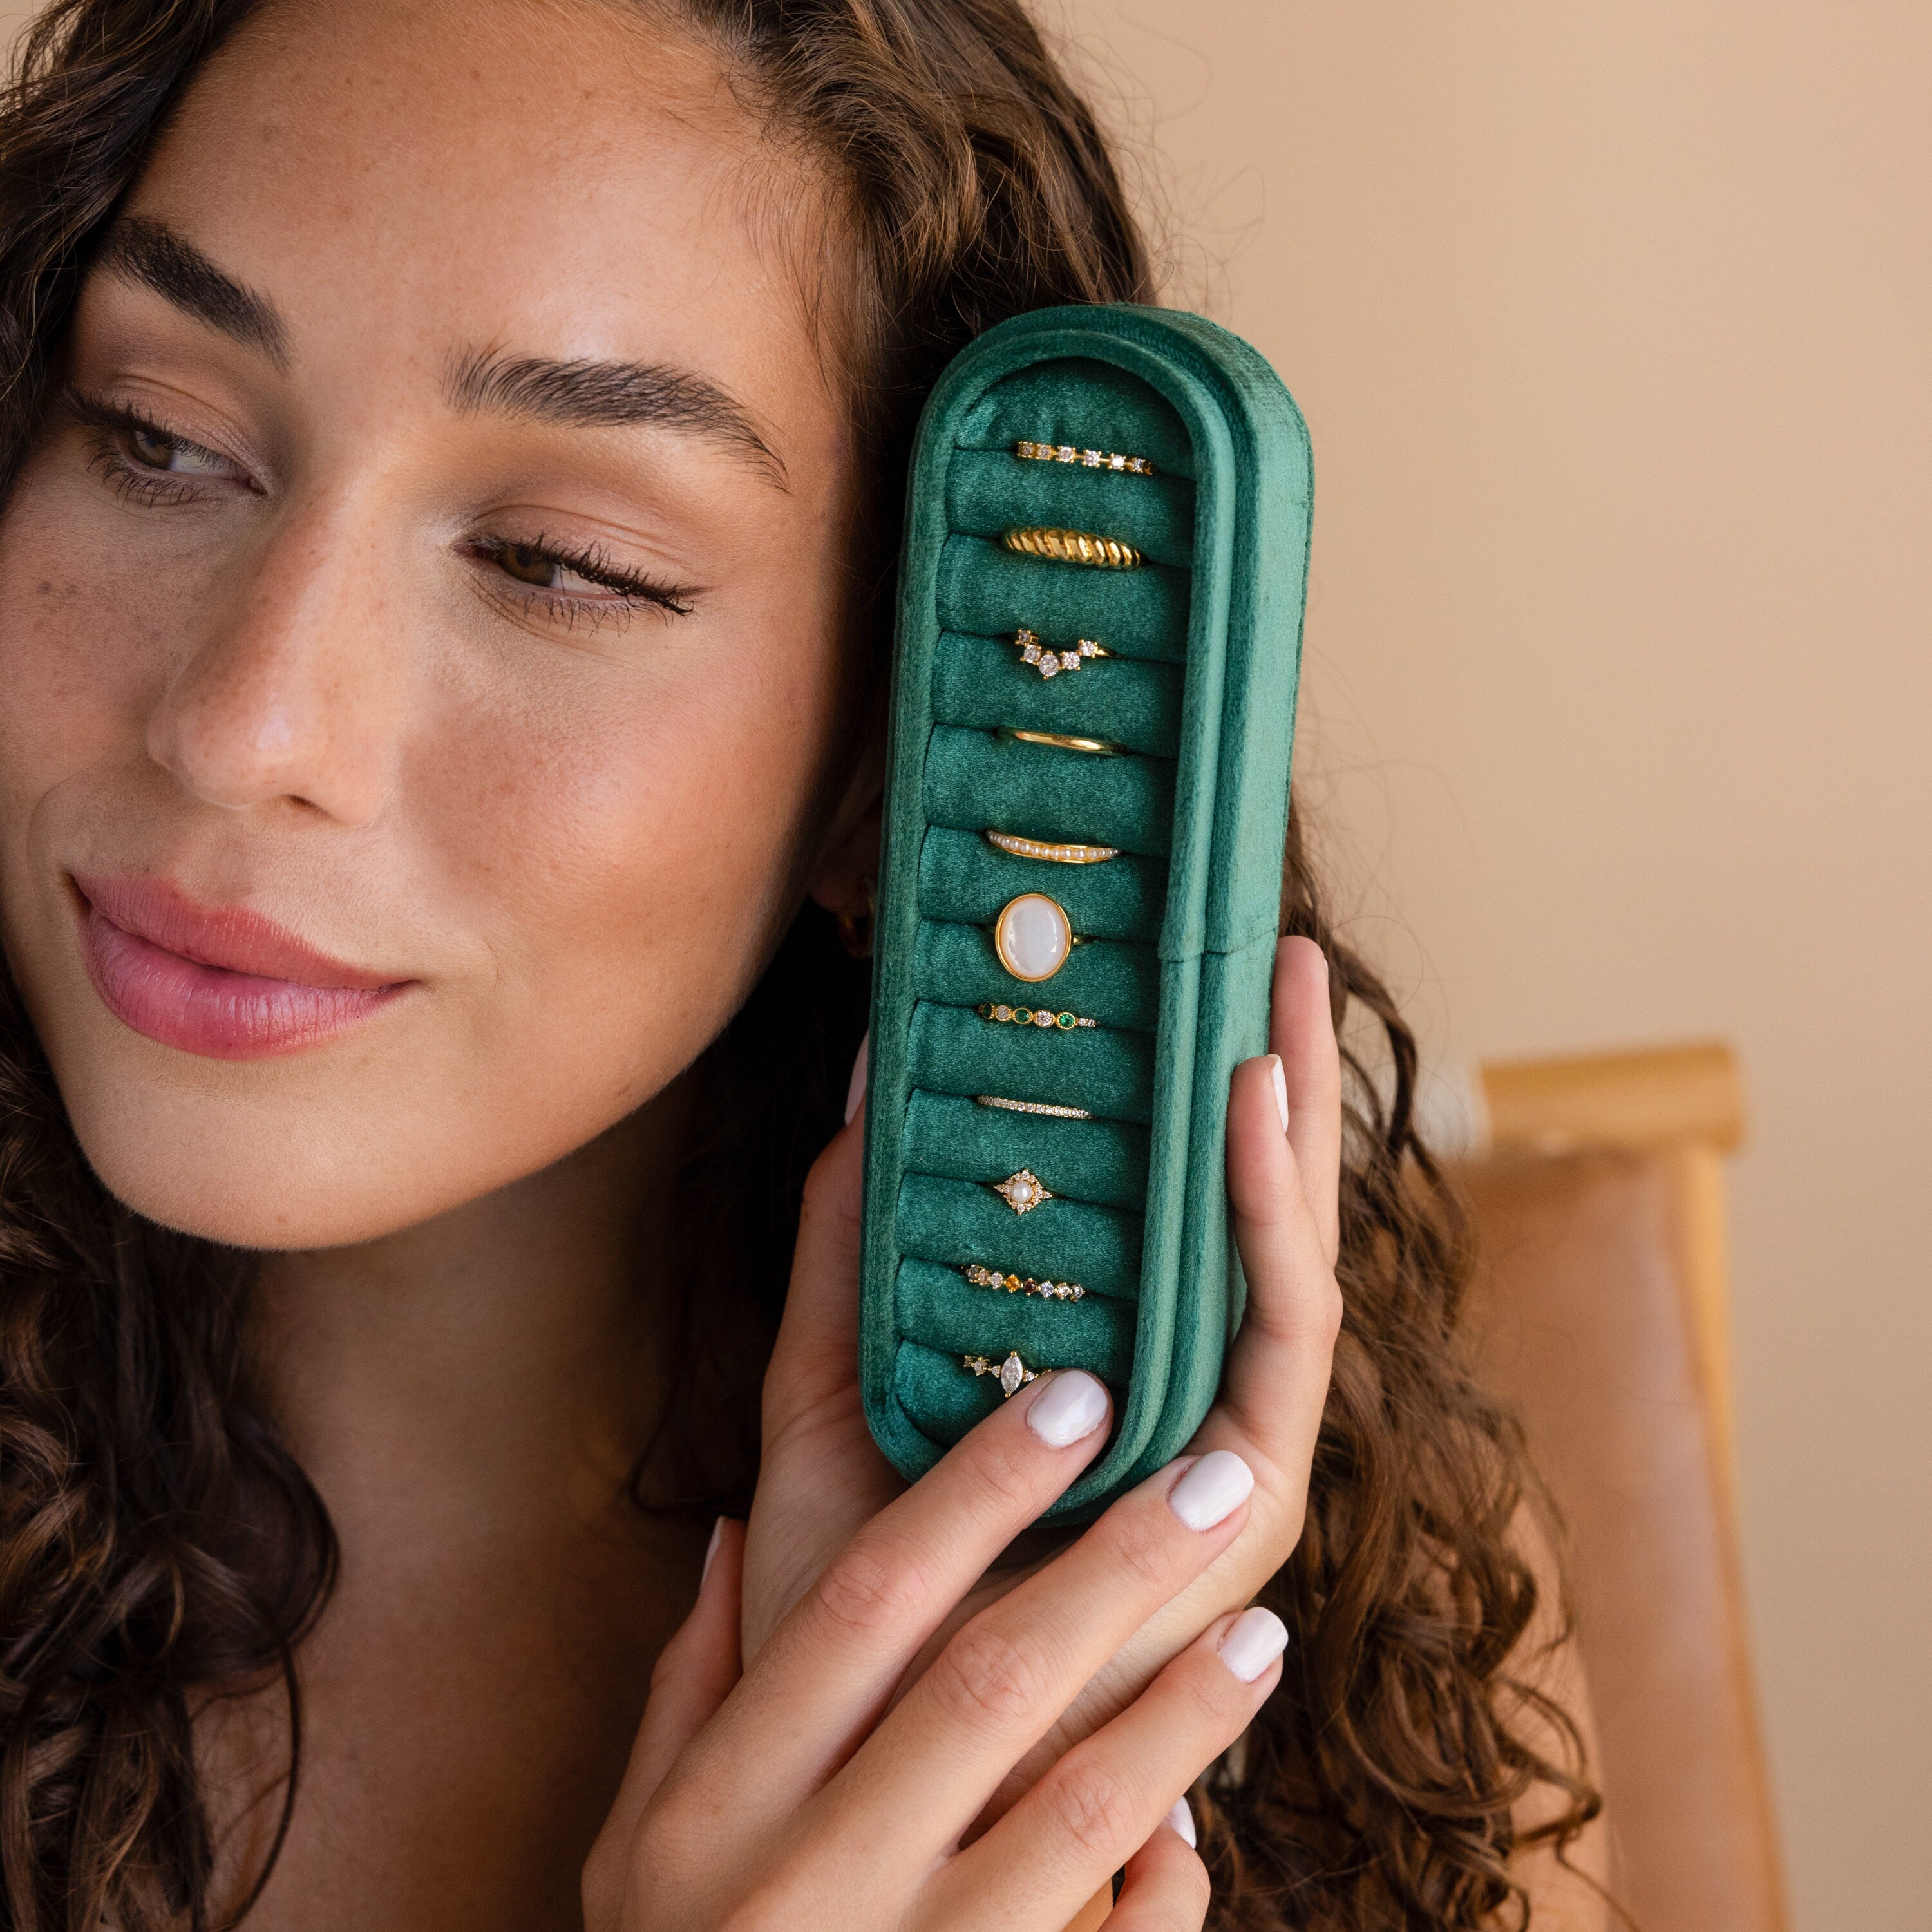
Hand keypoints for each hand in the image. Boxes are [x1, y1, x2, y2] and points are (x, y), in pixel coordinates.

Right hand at [583, 1358, 1286, 1928]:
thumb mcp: (635, 1861)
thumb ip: (686, 1696)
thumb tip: (733, 1531)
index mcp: (718, 1811)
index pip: (865, 1606)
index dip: (977, 1492)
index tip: (1077, 1402)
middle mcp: (808, 1885)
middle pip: (989, 1682)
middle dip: (1114, 1565)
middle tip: (1212, 1474)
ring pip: (1075, 1814)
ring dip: (1181, 1713)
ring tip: (1258, 1626)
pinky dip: (1165, 1895)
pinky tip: (1199, 1832)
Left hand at [745, 936, 1341, 1775]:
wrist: (871, 1774)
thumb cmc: (848, 1602)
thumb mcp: (821, 1395)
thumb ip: (842, 1257)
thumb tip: (855, 1095)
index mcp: (1103, 1384)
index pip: (1173, 1219)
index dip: (1186, 1103)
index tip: (1179, 983)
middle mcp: (1182, 1412)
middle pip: (1248, 1219)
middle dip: (1273, 1081)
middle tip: (1276, 948)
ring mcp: (1228, 1454)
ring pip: (1287, 1256)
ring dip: (1295, 1126)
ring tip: (1279, 999)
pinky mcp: (1251, 1499)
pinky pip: (1282, 1332)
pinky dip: (1269, 1219)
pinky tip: (1249, 1114)